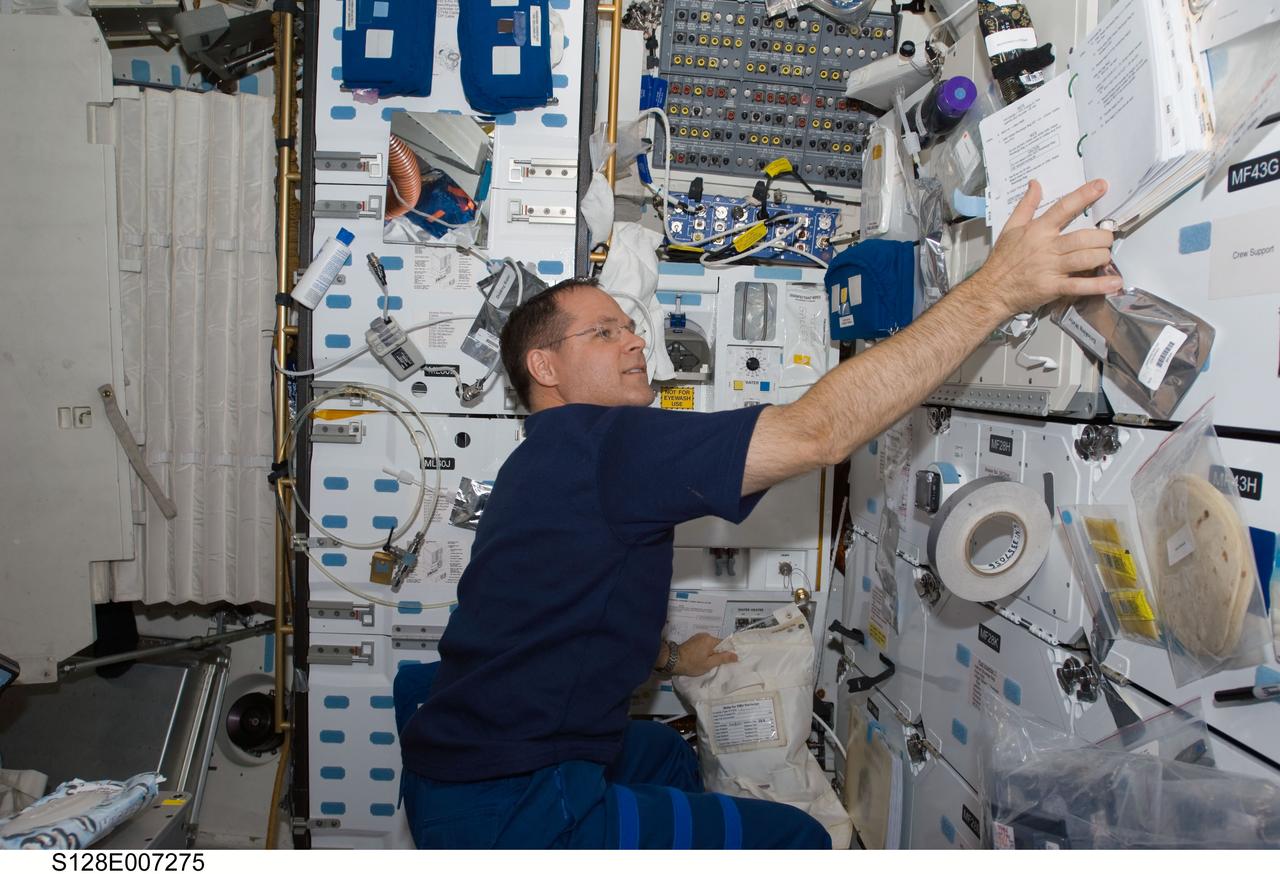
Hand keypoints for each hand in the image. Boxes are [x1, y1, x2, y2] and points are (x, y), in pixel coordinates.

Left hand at [672, 633, 737, 677]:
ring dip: (711, 653)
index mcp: (710, 639)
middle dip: (718, 653)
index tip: (728, 661)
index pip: (725, 644)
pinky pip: (704, 645)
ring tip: (708, 662)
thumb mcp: (709, 664)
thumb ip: (723, 658)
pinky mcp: (693, 640)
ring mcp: (698, 637)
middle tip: (716, 664)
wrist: (673, 661)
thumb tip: (736, 655)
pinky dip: (705, 651)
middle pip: (717, 644)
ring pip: (710, 645)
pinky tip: (702, 659)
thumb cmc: (692, 663)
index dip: (727, 652)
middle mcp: (705, 635)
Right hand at [968, 179, 1121, 317]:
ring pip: (1085, 258)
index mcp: (1038, 230)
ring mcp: (1050, 268)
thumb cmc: (1002, 260)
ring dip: (1102, 256)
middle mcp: (1046, 247)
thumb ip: (1026, 205)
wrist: (991, 290)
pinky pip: (1079, 285)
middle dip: (1102, 237)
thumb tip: (1035, 184)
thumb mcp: (1010, 228)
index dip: (1084, 195)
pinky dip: (1098, 285)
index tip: (1101, 186)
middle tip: (1106, 238)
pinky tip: (1114, 283)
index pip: (1064, 208)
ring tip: (1105, 256)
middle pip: (1082, 237)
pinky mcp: (1052, 287)